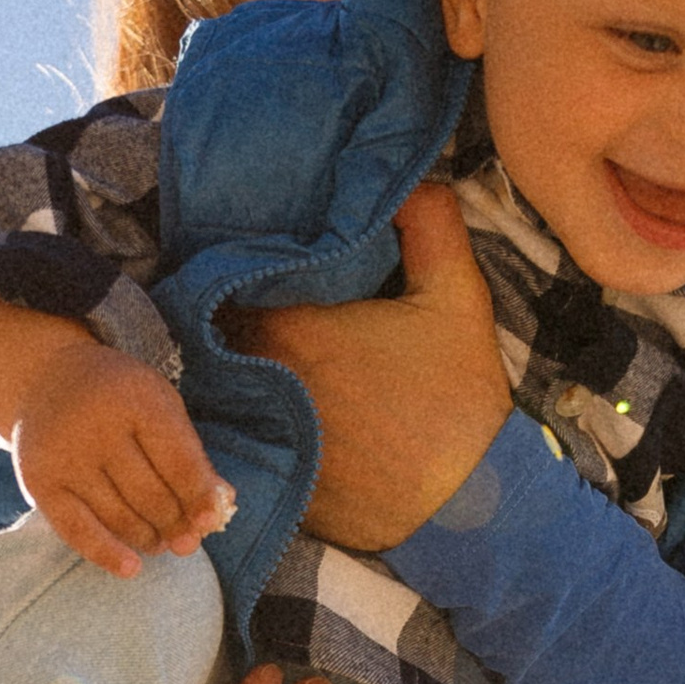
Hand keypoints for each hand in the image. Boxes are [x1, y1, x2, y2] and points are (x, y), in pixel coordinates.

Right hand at [0, 296, 230, 578]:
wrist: (47, 380)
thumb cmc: (118, 399)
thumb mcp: (160, 407)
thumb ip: (189, 454)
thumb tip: (221, 504)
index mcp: (135, 400)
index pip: (177, 461)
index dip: (198, 496)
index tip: (211, 521)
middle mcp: (95, 426)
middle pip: (149, 494)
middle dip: (174, 523)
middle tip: (187, 540)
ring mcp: (64, 456)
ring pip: (119, 516)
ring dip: (148, 538)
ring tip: (161, 543)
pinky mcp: (39, 482)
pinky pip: (76, 530)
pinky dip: (107, 553)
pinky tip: (132, 568)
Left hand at [231, 183, 512, 549]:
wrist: (469, 506)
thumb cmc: (458, 399)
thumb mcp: (458, 297)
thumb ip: (431, 223)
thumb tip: (411, 177)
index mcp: (289, 326)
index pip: (230, 279)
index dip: (235, 266)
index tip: (250, 259)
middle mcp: (258, 379)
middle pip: (216, 333)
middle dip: (226, 313)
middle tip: (245, 299)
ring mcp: (258, 433)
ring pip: (221, 385)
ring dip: (230, 368)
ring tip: (253, 353)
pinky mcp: (268, 476)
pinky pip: (238, 435)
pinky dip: (243, 418)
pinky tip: (267, 408)